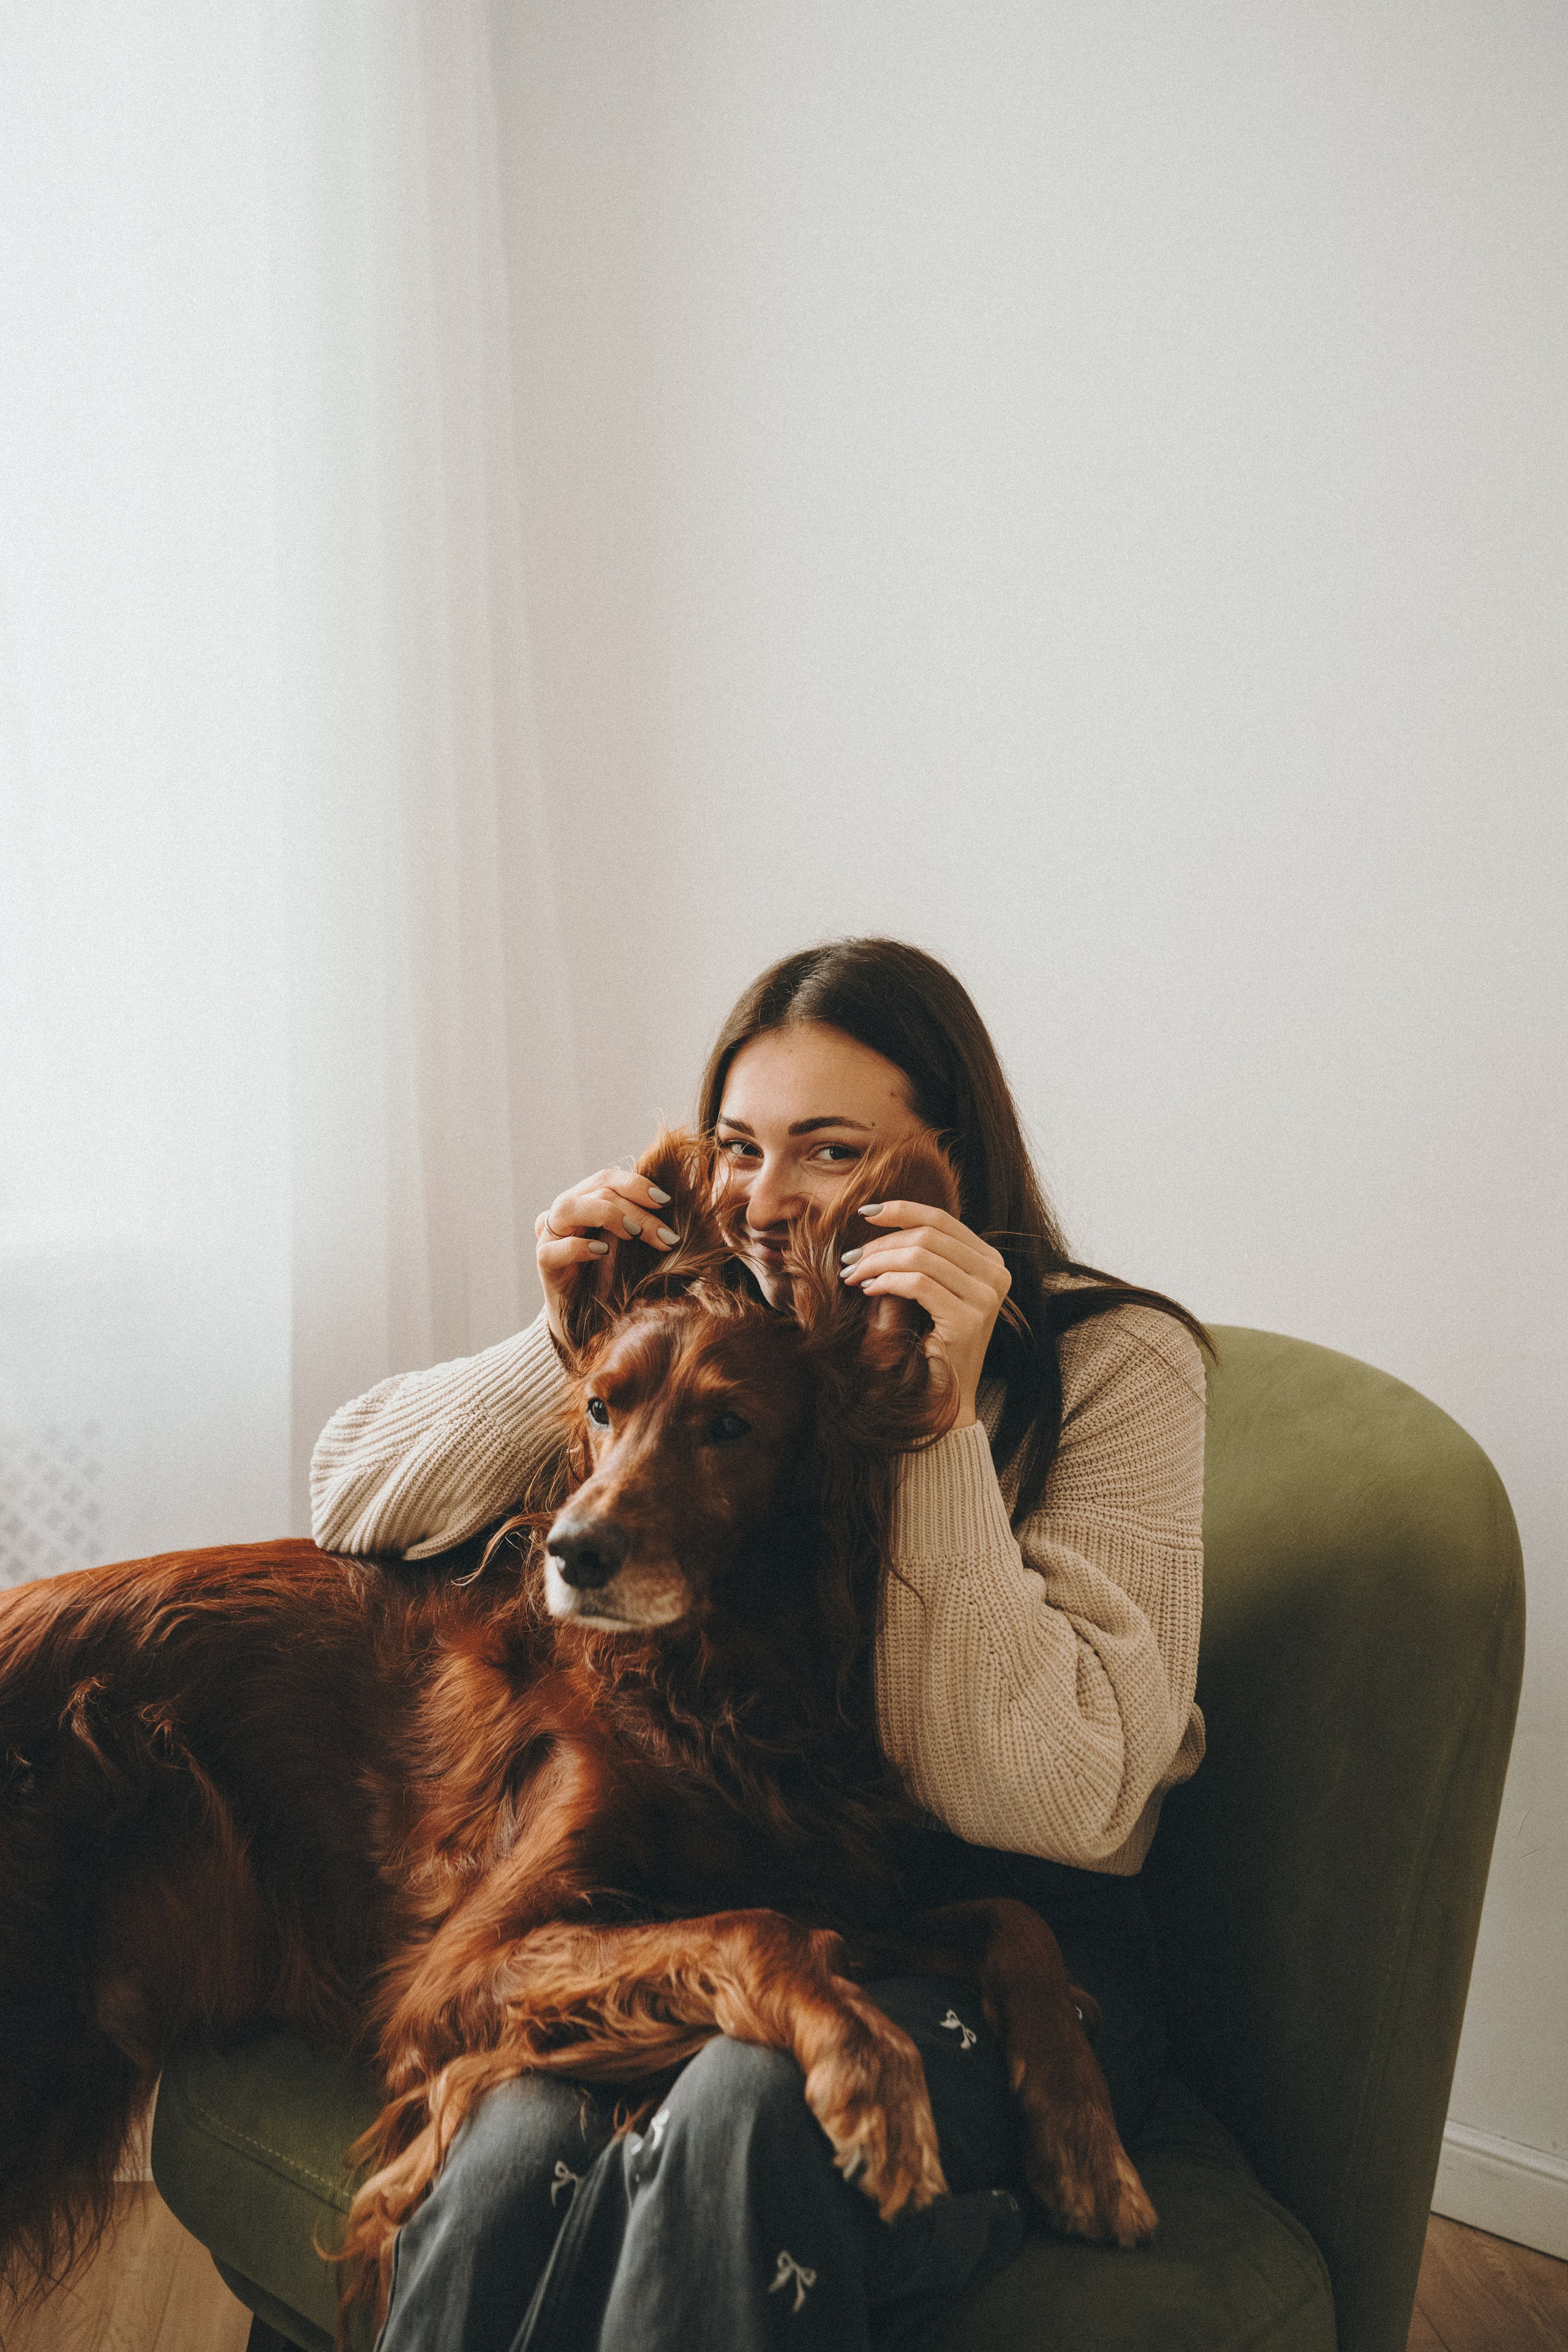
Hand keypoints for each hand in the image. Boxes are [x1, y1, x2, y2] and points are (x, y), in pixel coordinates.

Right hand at [535, 1166, 680, 1348]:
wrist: (584, 1319)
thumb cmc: (612, 1277)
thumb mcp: (629, 1245)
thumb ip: (639, 1222)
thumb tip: (673, 1208)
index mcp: (584, 1200)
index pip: (607, 1178)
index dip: (637, 1184)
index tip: (666, 1202)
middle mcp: (563, 1212)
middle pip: (597, 1192)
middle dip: (636, 1211)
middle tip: (665, 1236)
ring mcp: (549, 1235)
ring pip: (568, 1208)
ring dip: (607, 1216)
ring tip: (633, 1235)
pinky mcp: (543, 1261)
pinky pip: (555, 1247)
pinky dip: (580, 1246)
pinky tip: (603, 1252)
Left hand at [839, 1201, 1010, 1428]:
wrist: (942, 1400)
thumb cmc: (929, 1343)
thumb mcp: (928, 1290)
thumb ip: (919, 1256)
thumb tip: (878, 1220)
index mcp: (990, 1263)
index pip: (942, 1220)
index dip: (901, 1209)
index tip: (865, 1212)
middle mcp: (996, 1275)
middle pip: (928, 1235)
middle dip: (882, 1242)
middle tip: (851, 1259)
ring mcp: (986, 1298)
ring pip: (920, 1257)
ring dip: (877, 1262)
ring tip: (854, 1276)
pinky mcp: (968, 1320)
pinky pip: (917, 1284)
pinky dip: (886, 1282)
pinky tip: (869, 1291)